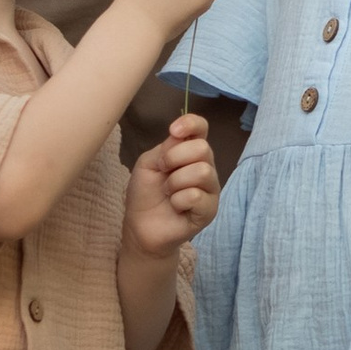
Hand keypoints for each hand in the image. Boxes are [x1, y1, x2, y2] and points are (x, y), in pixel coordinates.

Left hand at [125, 114, 219, 253]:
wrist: (140, 225)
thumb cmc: (145, 192)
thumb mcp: (149, 163)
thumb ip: (167, 148)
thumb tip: (181, 136)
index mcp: (190, 151)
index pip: (201, 128)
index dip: (191, 124)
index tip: (173, 131)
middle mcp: (205, 166)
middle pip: (203, 148)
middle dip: (175, 158)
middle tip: (162, 172)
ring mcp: (210, 189)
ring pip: (202, 172)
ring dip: (175, 182)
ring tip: (168, 192)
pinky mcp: (210, 210)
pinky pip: (197, 196)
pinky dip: (178, 200)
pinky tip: (175, 207)